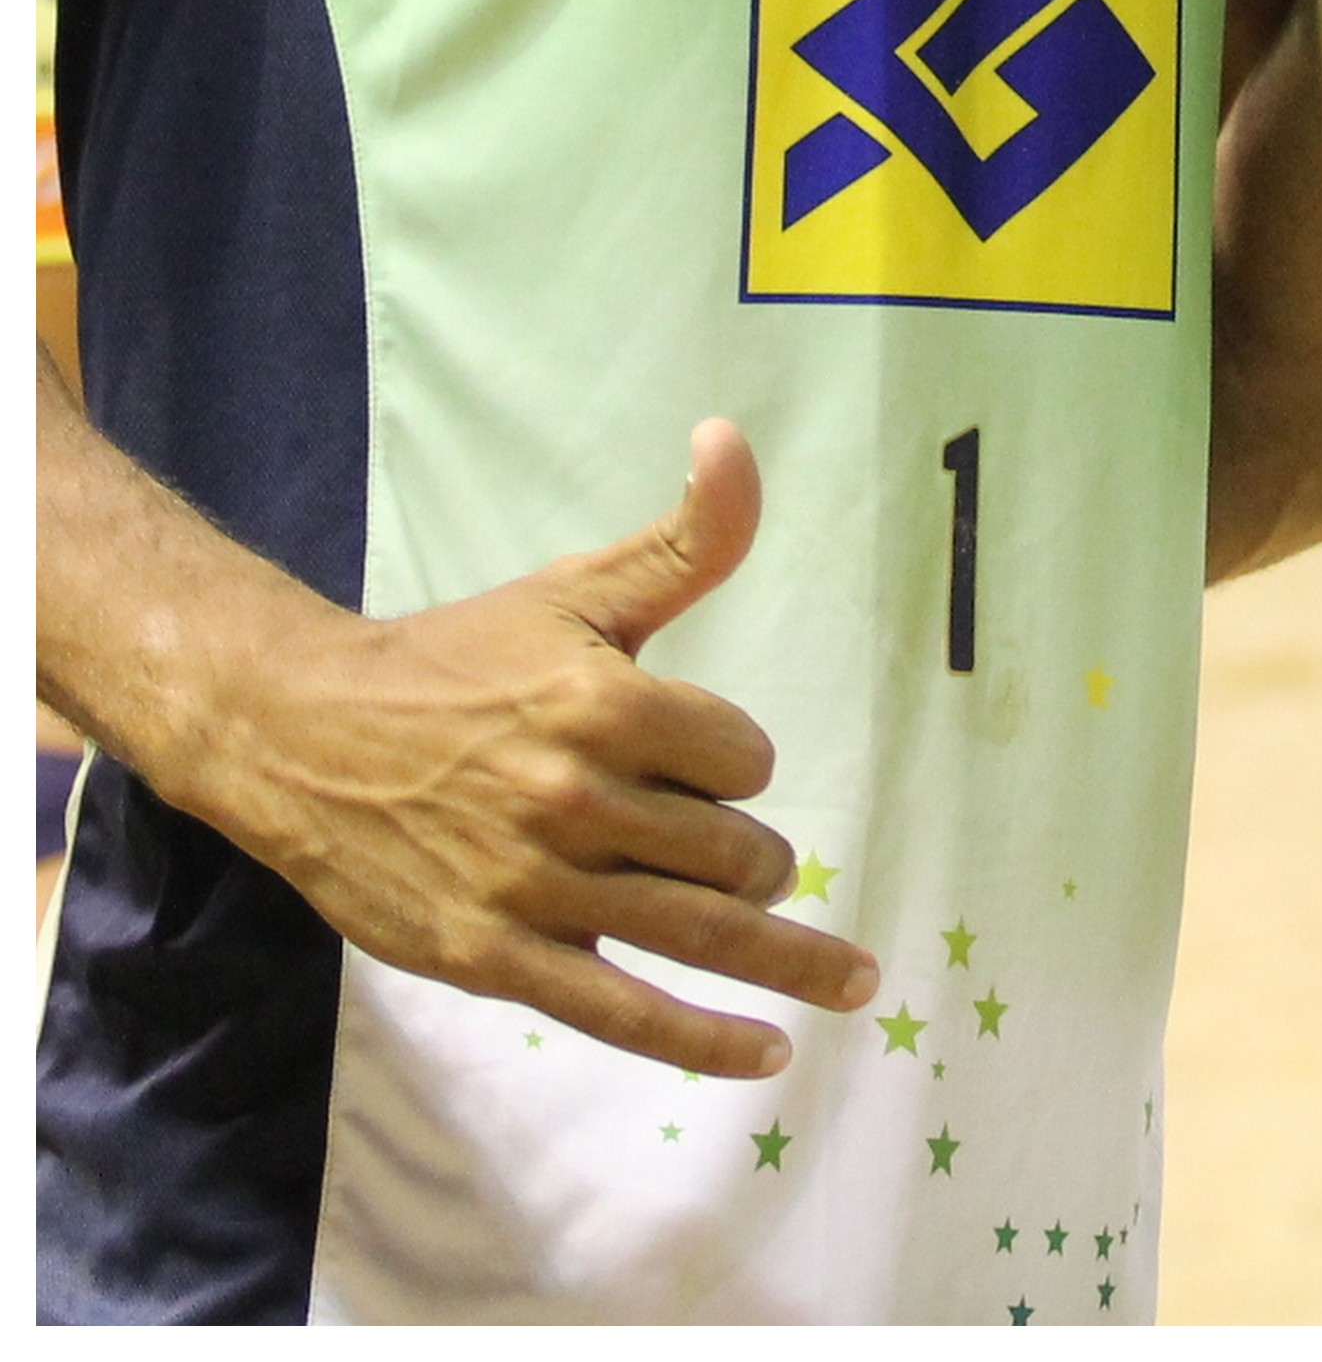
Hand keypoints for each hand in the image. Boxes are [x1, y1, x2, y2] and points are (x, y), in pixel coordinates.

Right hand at [187, 420, 877, 1077]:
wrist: (301, 736)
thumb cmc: (457, 659)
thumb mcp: (576, 591)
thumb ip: (683, 538)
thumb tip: (735, 438)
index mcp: (603, 704)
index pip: (744, 757)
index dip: (737, 762)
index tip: (698, 763)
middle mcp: (575, 800)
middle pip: (734, 850)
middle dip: (756, 856)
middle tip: (739, 857)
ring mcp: (535, 888)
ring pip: (697, 931)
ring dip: (787, 958)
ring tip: (849, 979)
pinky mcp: (494, 959)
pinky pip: (622, 1012)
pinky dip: (703, 1039)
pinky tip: (767, 1055)